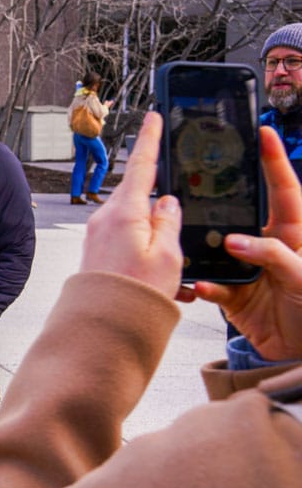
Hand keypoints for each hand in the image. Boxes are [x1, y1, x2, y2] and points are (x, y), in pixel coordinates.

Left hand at [78, 111, 181, 296]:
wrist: (100, 327)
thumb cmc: (134, 294)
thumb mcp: (168, 254)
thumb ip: (169, 222)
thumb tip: (166, 202)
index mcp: (125, 211)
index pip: (143, 165)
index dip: (151, 139)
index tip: (153, 117)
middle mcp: (105, 218)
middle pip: (142, 200)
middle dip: (163, 216)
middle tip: (174, 246)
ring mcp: (98, 235)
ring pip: (138, 226)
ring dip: (158, 245)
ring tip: (169, 278)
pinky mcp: (96, 252)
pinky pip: (127, 245)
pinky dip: (147, 259)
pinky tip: (159, 285)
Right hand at [191, 125, 301, 360]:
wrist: (300, 354)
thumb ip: (273, 255)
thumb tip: (236, 242)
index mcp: (294, 234)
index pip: (284, 190)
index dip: (274, 161)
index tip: (264, 133)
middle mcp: (267, 247)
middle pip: (240, 214)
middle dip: (221, 202)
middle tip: (203, 185)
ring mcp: (247, 269)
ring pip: (216, 247)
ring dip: (205, 249)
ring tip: (195, 245)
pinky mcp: (231, 294)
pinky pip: (209, 282)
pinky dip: (203, 284)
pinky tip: (202, 286)